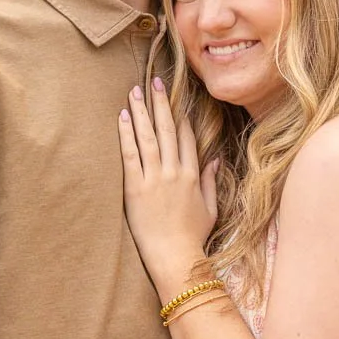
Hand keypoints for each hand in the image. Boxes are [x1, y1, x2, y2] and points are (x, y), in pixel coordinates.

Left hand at [118, 78, 216, 291]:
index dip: (178, 115)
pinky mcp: (136, 189)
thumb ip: (211, 181)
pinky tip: (123, 117)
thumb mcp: (210, 209)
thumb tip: (214, 159)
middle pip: (166, 129)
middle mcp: (175, 172)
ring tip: (134, 91)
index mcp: (193, 175)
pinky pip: (130, 155)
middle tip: (153, 80)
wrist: (176, 257)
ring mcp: (155, 179)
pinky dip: (127, 134)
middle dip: (160, 102)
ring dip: (141, 111)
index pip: (185, 137)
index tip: (173, 97)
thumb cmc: (193, 237)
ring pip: (148, 137)